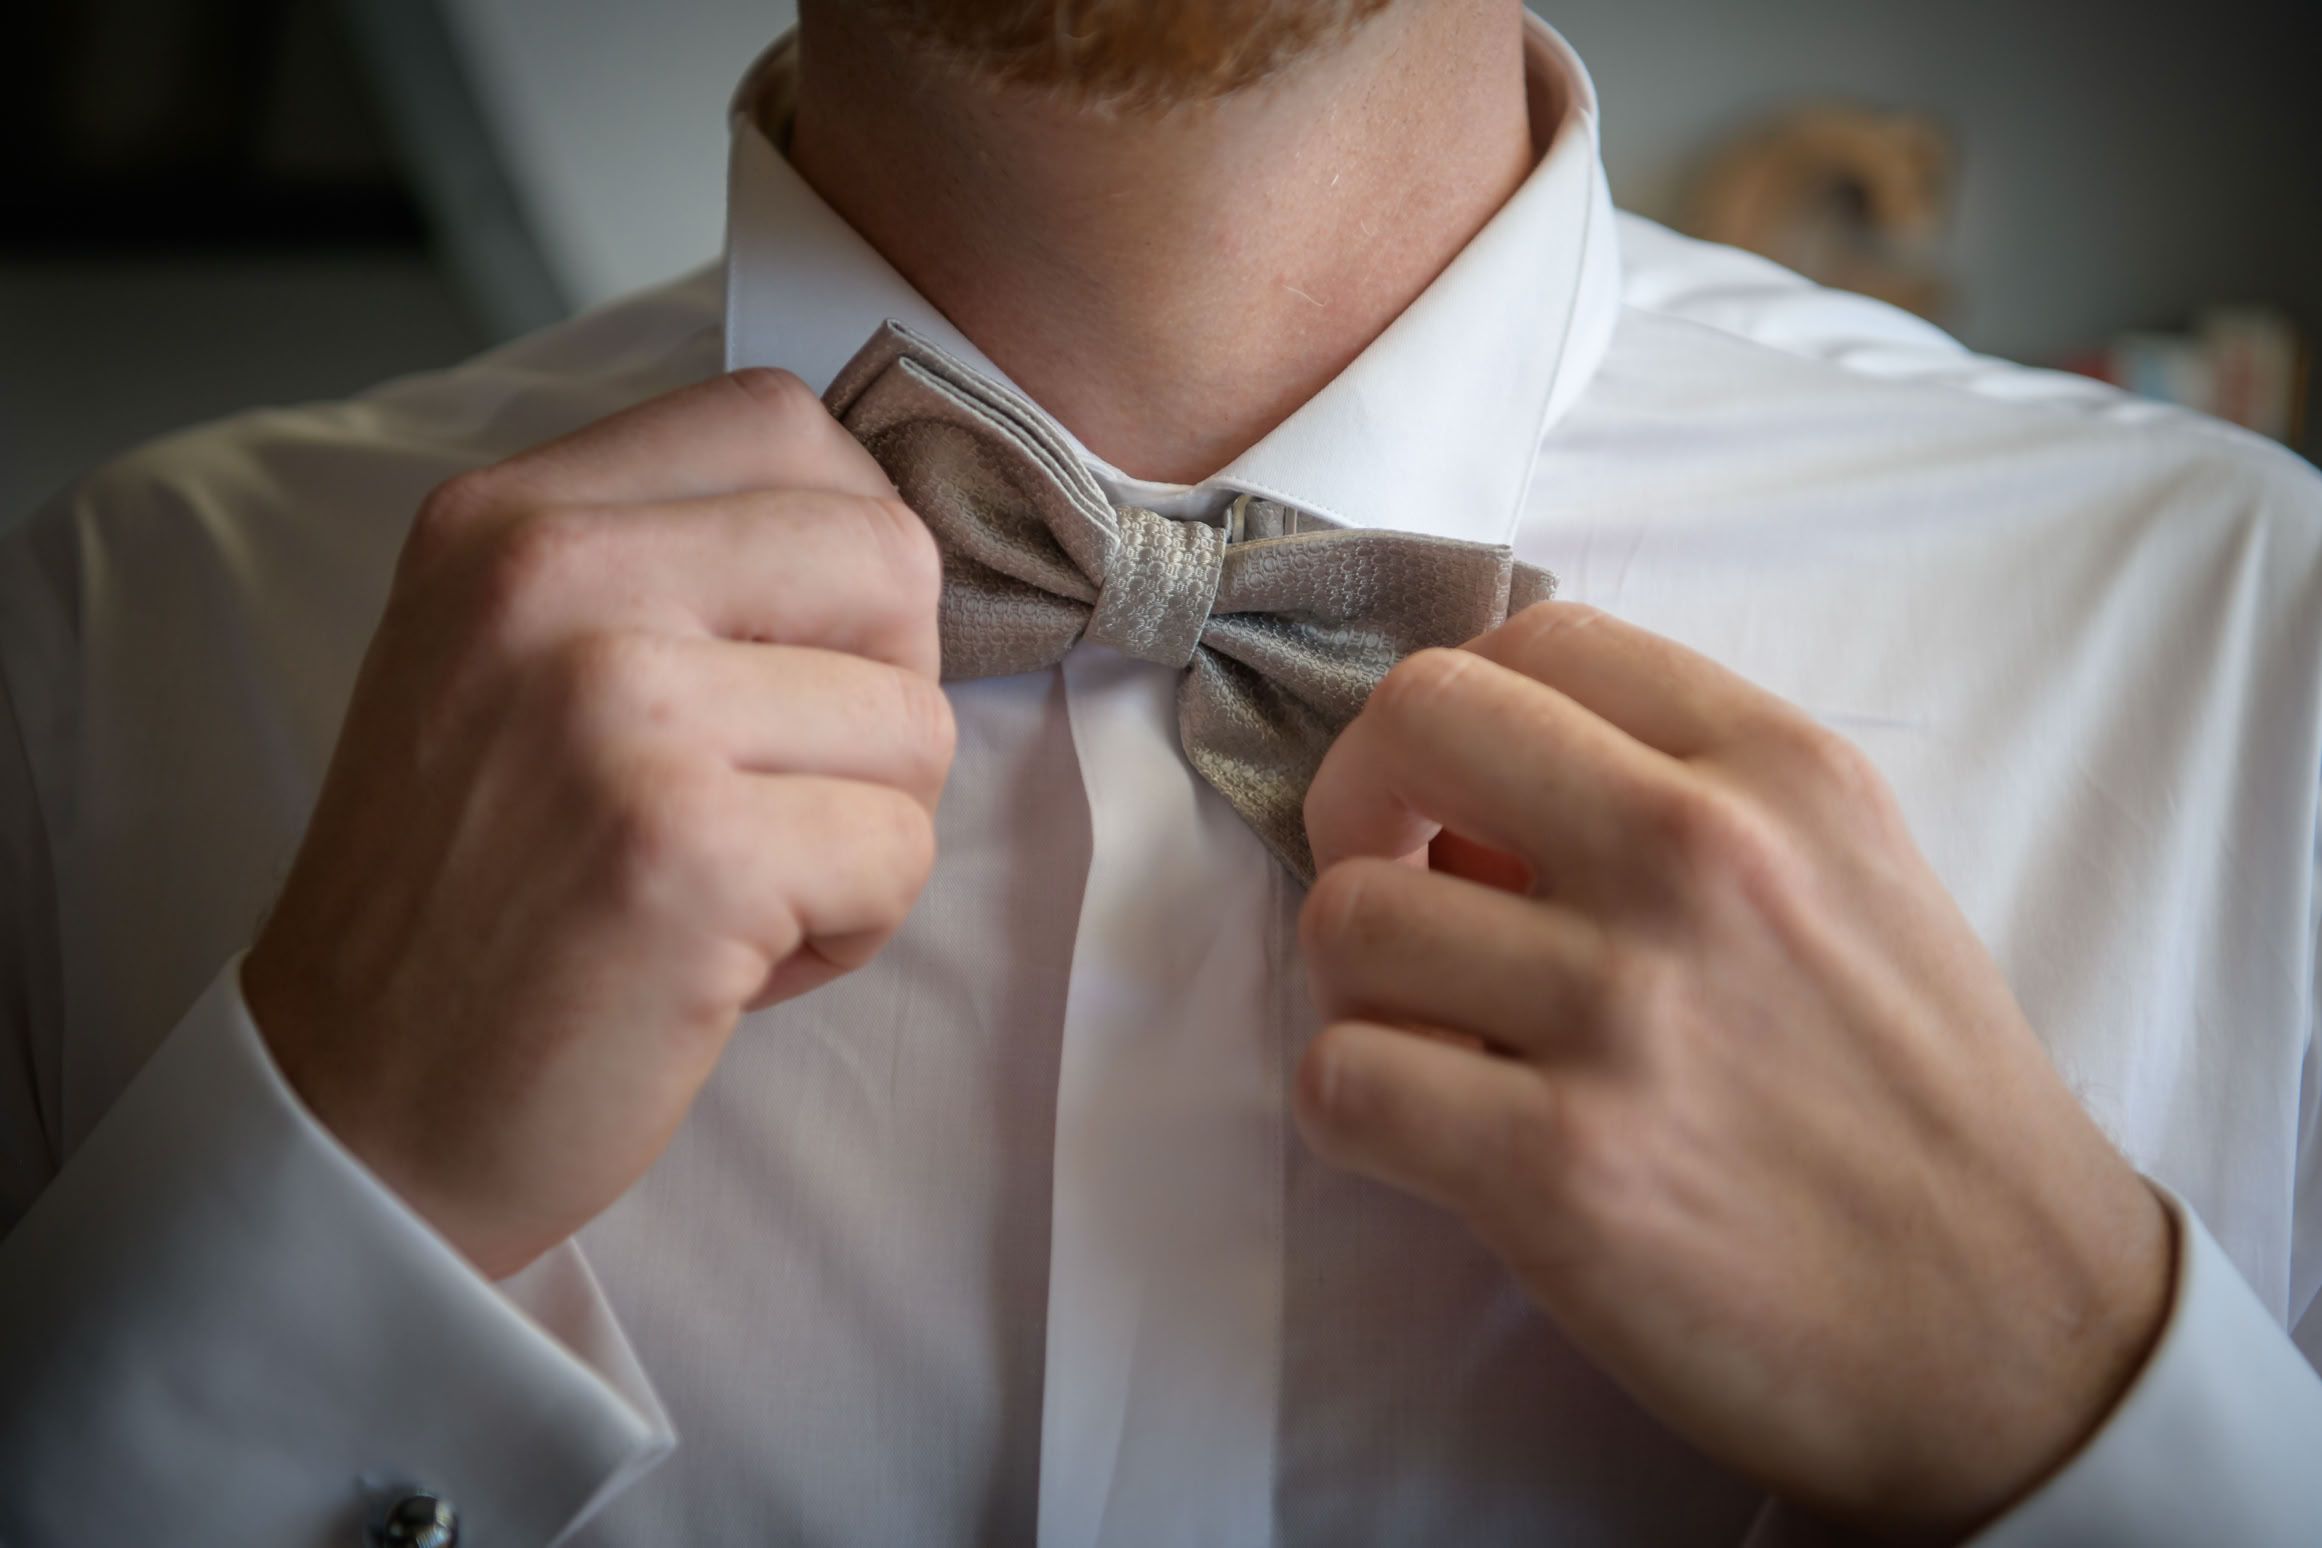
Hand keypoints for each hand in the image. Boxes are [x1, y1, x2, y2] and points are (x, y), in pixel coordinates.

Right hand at [244, 370, 952, 1279]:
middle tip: (781, 787)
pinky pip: (901, 852)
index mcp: (507, 519)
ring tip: (732, 886)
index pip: (783, 421)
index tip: (797, 654)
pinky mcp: (687, 852)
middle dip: (884, 692)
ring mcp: (618, 712)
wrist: (363, 1110)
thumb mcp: (508, 665)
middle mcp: (551, 583)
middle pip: (887, 555)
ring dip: (863, 830)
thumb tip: (880, 530)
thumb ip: (663, 565)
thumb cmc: (472, 894)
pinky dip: (850, 928)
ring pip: (917, 723)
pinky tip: (732, 960)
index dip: (845, 548)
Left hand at [1294, 603, 2172, 1541]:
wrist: (2014, 1329)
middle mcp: (1698, 858)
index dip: (1452, 722)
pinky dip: (1354, 1108)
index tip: (1451, 806)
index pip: (1536, 641)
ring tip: (1435, 1042)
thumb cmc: (1915, 1101)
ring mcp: (1625, 1010)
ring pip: (1347, 918)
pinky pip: (1341, 1080)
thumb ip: (1682, 802)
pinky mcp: (1561, 1168)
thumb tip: (1471, 818)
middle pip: (1413, 724)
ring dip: (1359, 987)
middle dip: (1357, 803)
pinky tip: (1429, 1136)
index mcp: (1778, 771)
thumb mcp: (1852, 882)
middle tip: (1393, 893)